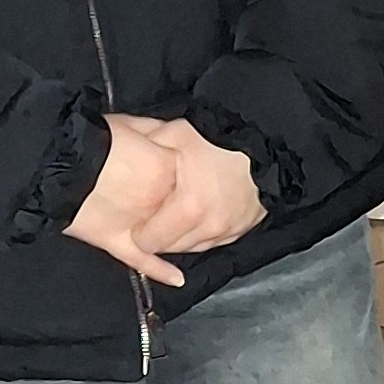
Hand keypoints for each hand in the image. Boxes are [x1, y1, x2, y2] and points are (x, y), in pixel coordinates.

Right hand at [63, 117, 187, 285]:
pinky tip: (176, 279)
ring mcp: (139, 225)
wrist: (54, 164)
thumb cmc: (91, 140)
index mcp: (167, 168)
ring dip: (178, 238)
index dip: (192, 175)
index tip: (193, 173)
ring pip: (169, 238)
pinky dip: (160, 271)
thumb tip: (175, 134)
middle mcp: (159, 201)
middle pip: (187, 211)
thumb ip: (159, 132)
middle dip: (187, 207)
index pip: (195, 177)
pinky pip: (143, 260)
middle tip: (186, 201)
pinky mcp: (116, 243)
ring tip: (184, 233)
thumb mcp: (131, 124)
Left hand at [110, 115, 266, 255]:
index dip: (140, 232)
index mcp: (189, 208)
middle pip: (171, 248)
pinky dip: (203, 232)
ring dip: (182, 235)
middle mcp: (210, 226)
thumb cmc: (221, 138)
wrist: (266, 140)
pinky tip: (199, 215)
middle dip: (160, 235)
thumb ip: (145, 150)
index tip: (138, 221)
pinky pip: (215, 240)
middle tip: (155, 215)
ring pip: (193, 247)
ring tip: (176, 213)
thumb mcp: (175, 134)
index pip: (151, 244)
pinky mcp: (244, 228)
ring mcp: (229, 230)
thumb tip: (117, 152)